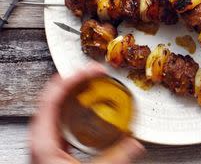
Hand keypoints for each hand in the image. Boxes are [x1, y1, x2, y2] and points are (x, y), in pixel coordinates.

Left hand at [29, 63, 144, 163]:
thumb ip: (116, 157)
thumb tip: (136, 144)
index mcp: (42, 140)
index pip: (54, 97)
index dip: (74, 79)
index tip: (93, 70)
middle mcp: (39, 137)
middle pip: (54, 97)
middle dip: (77, 81)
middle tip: (98, 73)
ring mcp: (44, 141)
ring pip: (57, 106)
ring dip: (77, 93)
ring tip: (96, 84)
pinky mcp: (51, 147)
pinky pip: (61, 118)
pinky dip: (76, 108)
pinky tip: (91, 109)